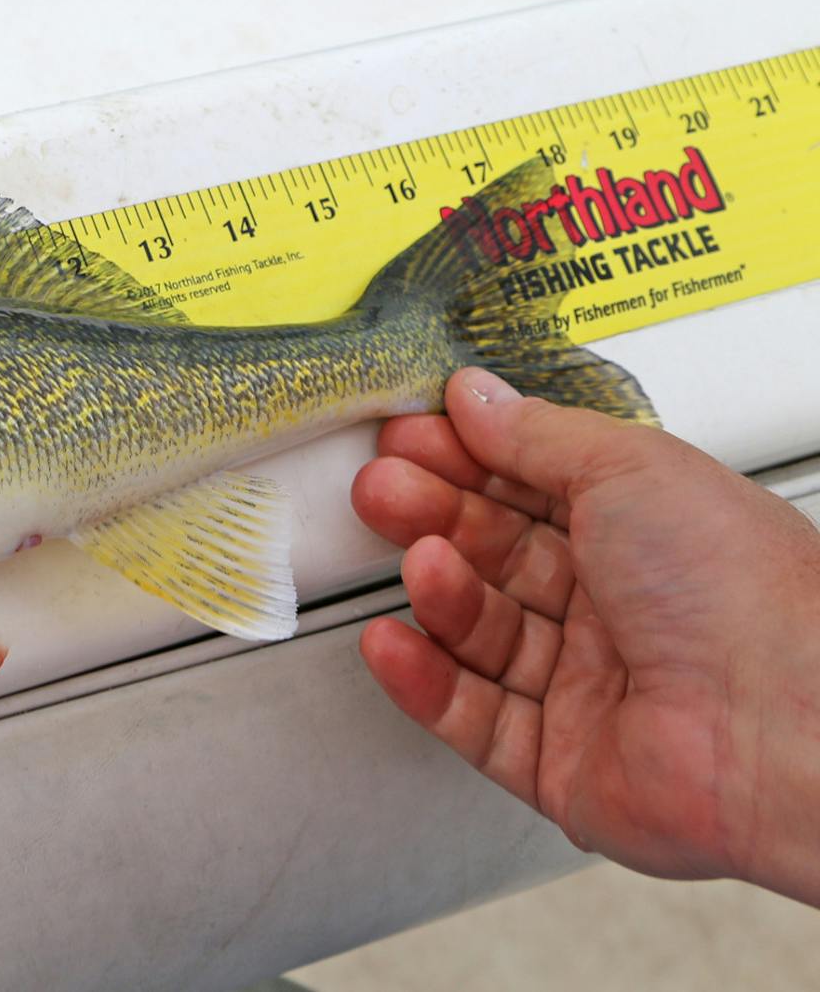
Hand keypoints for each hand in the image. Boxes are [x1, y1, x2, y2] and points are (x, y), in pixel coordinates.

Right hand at [352, 367, 819, 905]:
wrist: (783, 724)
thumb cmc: (744, 593)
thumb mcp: (631, 468)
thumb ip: (537, 434)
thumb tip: (477, 397)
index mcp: (652, 535)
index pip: (535, 488)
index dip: (469, 460)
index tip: (413, 436)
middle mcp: (624, 611)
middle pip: (499, 558)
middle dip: (434, 517)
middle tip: (383, 489)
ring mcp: (590, 688)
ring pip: (482, 635)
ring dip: (437, 593)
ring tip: (416, 561)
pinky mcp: (561, 765)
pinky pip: (472, 719)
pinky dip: (424, 682)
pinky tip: (395, 643)